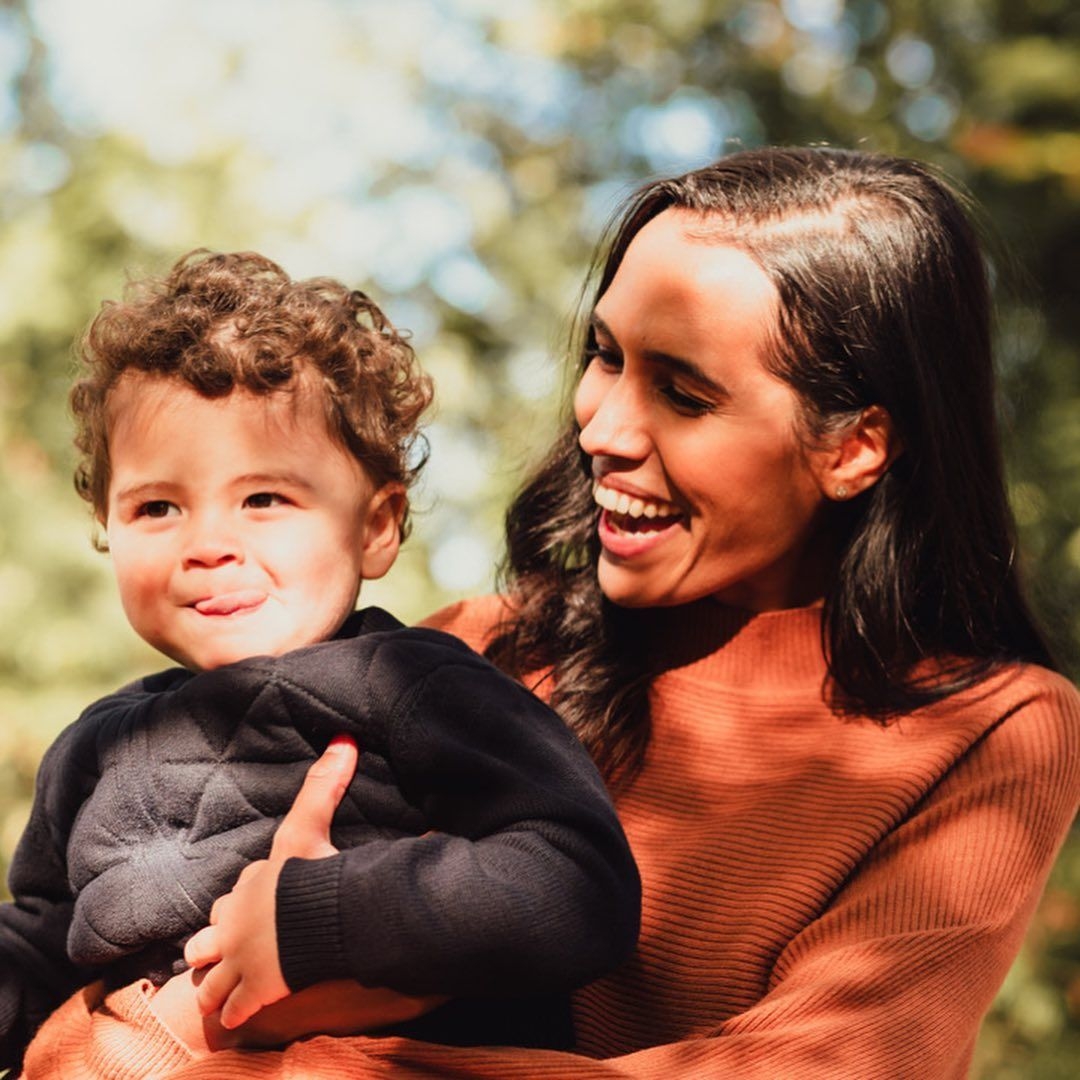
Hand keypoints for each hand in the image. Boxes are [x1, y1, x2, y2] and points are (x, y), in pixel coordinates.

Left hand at [183, 734, 358, 1029]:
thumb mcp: (312, 824)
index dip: (245, 895)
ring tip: (216, 988)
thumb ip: (326, 782)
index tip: (250, 899)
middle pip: (214, 931)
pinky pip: (232, 1006)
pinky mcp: (252, 991)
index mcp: (254, 882)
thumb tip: (345, 738)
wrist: (313, 920)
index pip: (240, 888)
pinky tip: (231, 1017)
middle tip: (226, 949)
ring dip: (212, 979)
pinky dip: (231, 1011)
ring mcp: (240, 958)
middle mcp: (237, 919)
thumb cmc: (315, 872)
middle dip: (218, 940)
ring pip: (209, 972)